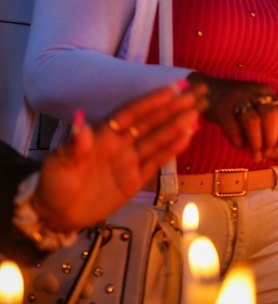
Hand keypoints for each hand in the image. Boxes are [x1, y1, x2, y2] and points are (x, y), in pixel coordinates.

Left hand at [34, 82, 204, 231]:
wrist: (57, 214)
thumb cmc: (54, 184)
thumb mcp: (59, 164)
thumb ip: (74, 145)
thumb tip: (80, 121)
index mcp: (103, 135)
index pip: (132, 113)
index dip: (151, 101)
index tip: (171, 89)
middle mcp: (120, 144)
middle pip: (151, 123)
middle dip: (172, 109)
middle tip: (194, 96)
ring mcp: (130, 161)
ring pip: (158, 140)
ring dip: (177, 127)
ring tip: (196, 115)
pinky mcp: (135, 179)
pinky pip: (157, 161)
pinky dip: (172, 150)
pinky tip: (187, 138)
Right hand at [189, 72, 277, 162]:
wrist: (207, 92)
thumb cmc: (236, 107)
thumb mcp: (255, 111)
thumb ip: (268, 130)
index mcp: (267, 93)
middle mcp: (254, 92)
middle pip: (270, 116)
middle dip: (271, 140)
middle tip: (267, 155)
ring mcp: (237, 98)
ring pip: (253, 121)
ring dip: (256, 143)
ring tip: (256, 156)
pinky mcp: (221, 107)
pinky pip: (233, 127)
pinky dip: (239, 141)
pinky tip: (240, 146)